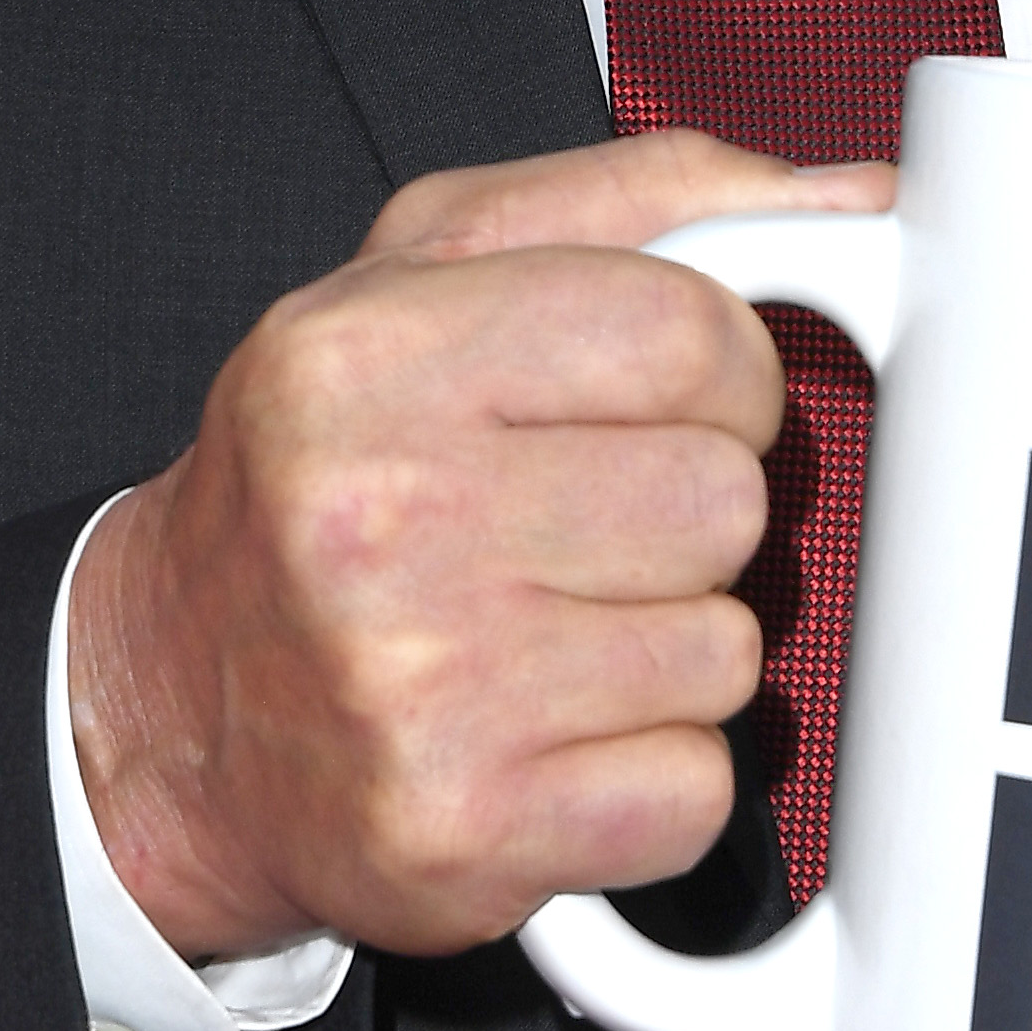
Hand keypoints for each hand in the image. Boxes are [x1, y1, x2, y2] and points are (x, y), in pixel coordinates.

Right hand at [65, 132, 891, 964]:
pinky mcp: (458, 835)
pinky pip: (695, 791)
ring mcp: (415, 690)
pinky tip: (554, 737)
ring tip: (556, 633)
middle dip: (691, 516)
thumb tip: (858, 196)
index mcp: (364, 352)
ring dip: (673, 648)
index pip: (691, 333)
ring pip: (728, 651)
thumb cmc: (327, 471)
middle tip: (588, 531)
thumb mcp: (431, 271)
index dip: (722, 374)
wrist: (173, 703)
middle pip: (725, 500)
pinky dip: (652, 775)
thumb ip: (648, 204)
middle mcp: (376, 517)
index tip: (669, 405)